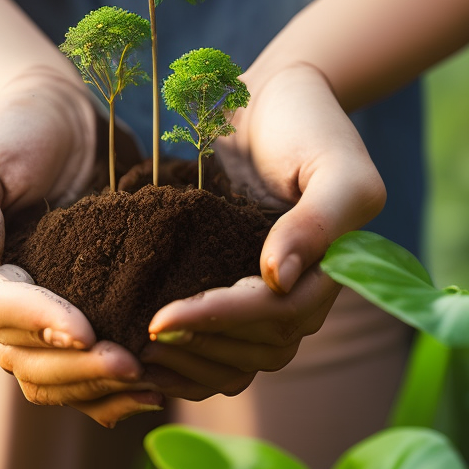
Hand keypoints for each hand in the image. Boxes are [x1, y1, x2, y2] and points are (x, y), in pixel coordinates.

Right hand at [0, 69, 163, 425]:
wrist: (61, 120)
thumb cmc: (16, 132)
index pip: (0, 310)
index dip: (39, 324)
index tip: (84, 332)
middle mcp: (8, 302)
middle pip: (26, 357)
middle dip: (77, 368)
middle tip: (131, 365)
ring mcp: (44, 312)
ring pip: (54, 376)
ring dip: (97, 388)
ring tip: (149, 386)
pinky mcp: (82, 311)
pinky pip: (84, 367)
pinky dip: (111, 388)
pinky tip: (155, 389)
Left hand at [142, 63, 385, 396]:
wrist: (276, 103)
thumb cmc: (309, 125)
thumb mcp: (333, 166)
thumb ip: (318, 221)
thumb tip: (278, 280)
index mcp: (328, 271)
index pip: (275, 316)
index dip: (219, 322)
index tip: (161, 320)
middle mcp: (300, 293)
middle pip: (256, 349)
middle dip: (198, 350)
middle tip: (137, 344)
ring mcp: (268, 294)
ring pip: (238, 359)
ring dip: (189, 365)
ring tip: (135, 358)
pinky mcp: (236, 286)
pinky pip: (220, 343)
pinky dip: (187, 357)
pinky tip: (147, 355)